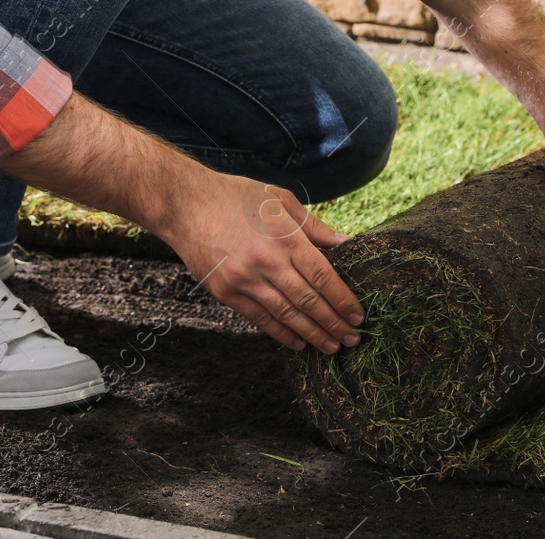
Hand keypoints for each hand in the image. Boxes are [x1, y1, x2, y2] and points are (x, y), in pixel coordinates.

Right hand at [161, 172, 364, 352]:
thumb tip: (345, 243)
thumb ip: (314, 226)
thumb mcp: (280, 200)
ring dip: (312, 334)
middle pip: (308, 300)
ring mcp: (244, 280)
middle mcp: (267, 262)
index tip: (359, 314)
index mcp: (285, 237)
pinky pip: (260, 318)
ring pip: (286, 315)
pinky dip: (281, 333)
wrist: (186, 204)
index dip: (343, 299)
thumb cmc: (236, 197)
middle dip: (334, 323)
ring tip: (331, 346)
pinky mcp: (226, 292)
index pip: (323, 276)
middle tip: (353, 339)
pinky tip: (298, 342)